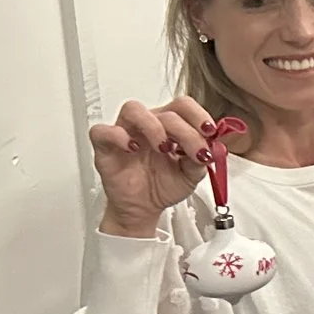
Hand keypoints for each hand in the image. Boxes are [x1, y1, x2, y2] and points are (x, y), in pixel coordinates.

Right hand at [90, 94, 219, 237]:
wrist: (144, 207)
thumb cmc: (164, 185)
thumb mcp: (192, 175)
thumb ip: (201, 159)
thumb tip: (210, 148)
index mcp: (170, 126)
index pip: (183, 106)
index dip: (198, 115)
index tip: (210, 131)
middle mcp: (148, 125)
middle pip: (166, 111)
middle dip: (186, 131)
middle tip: (194, 152)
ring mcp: (126, 133)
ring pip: (133, 109)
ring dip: (153, 126)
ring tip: (163, 147)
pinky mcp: (105, 147)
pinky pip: (102, 131)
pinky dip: (118, 136)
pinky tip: (133, 149)